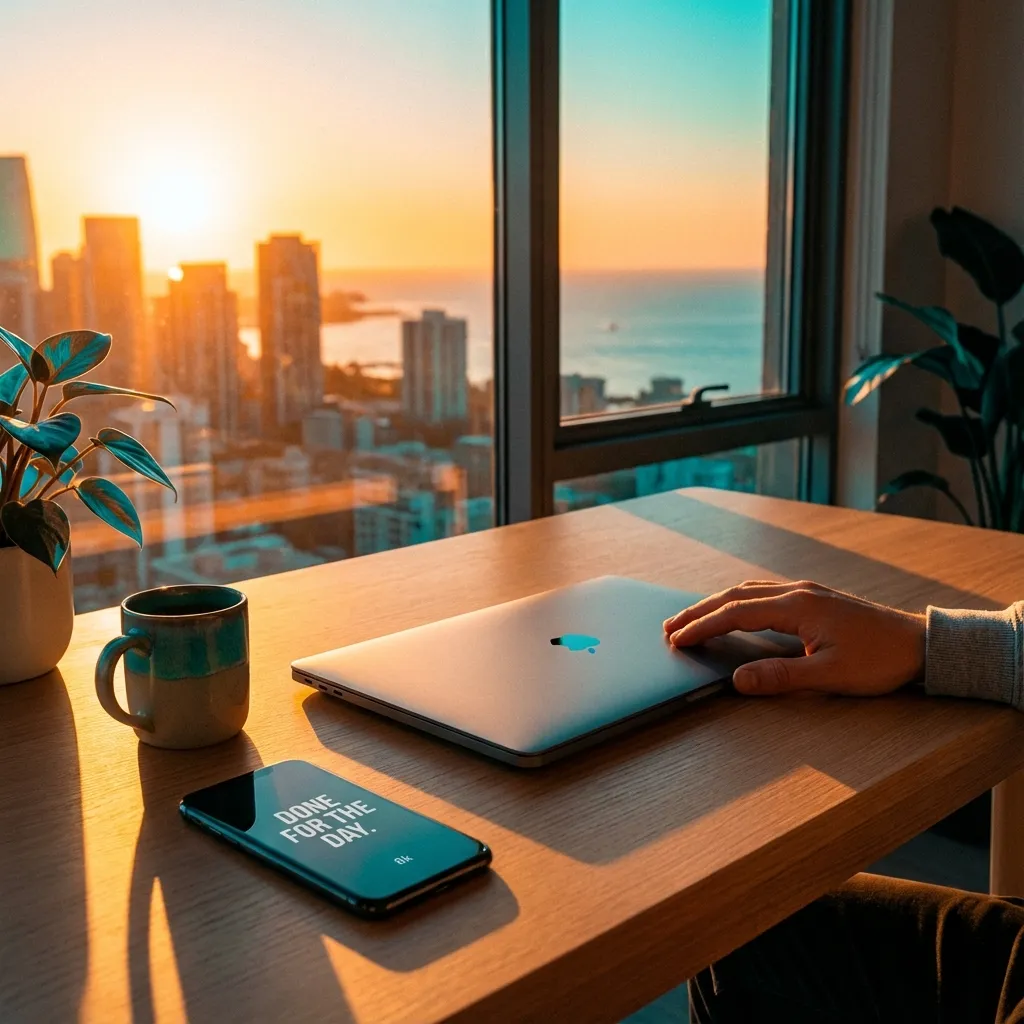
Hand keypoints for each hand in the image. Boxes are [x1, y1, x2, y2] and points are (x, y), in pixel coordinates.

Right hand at [663, 580, 925, 696]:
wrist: (920, 643)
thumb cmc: (880, 660)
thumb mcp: (831, 676)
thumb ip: (782, 677)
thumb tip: (738, 680)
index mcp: (797, 607)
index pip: (735, 613)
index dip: (703, 626)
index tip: (676, 639)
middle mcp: (796, 592)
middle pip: (734, 596)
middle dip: (698, 611)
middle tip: (669, 628)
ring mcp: (805, 592)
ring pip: (747, 590)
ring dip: (715, 604)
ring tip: (690, 619)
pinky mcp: (813, 598)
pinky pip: (762, 592)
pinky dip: (736, 601)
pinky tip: (732, 610)